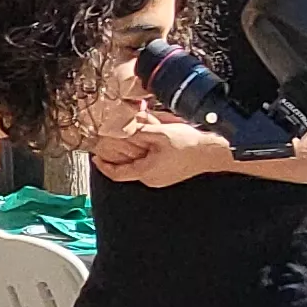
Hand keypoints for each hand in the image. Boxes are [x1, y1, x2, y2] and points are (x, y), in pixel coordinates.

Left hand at [90, 118, 227, 187]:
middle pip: (128, 168)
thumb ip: (139, 131)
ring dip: (134, 153)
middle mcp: (151, 179)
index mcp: (146, 172)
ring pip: (139, 166)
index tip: (95, 157)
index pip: (117, 173)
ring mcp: (160, 178)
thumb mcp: (159, 133)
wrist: (211, 152)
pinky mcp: (168, 174)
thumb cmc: (189, 145)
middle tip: (113, 141)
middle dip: (119, 155)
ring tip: (135, 138)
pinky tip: (151, 142)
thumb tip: (122, 127)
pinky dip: (145, 155)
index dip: (103, 166)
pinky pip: (150, 165)